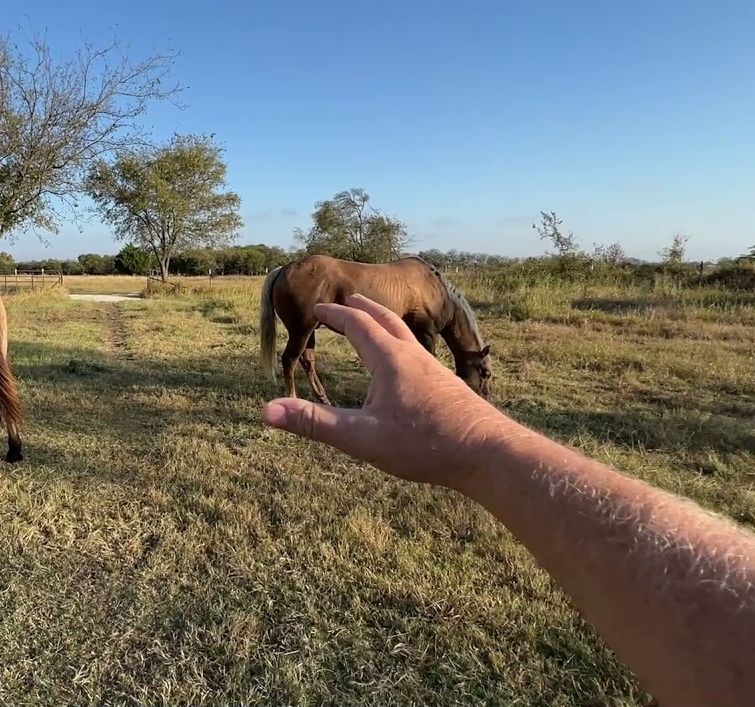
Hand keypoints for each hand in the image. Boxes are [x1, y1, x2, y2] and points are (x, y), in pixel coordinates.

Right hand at [261, 294, 507, 488]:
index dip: (335, 316)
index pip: (358, 325)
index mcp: (390, 359)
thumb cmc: (424, 445)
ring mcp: (435, 371)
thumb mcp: (361, 438)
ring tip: (379, 327)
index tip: (319, 309)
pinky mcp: (450, 388)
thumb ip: (313, 423)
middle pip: (387, 322)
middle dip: (365, 310)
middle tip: (351, 301)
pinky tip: (410, 372)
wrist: (489, 454)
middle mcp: (414, 357)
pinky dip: (405, 348)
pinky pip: (421, 357)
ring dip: (388, 325)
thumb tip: (265, 411)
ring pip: (407, 338)